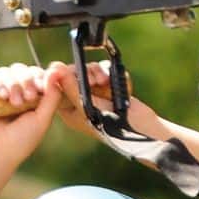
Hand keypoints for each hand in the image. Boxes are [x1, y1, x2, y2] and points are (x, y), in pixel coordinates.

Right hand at [0, 62, 66, 165]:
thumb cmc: (20, 141)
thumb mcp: (42, 119)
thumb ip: (52, 97)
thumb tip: (56, 72)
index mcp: (29, 99)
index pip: (35, 76)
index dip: (39, 76)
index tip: (41, 86)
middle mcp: (12, 94)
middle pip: (21, 70)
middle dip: (26, 80)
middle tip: (28, 97)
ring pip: (6, 72)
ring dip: (13, 83)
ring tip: (14, 103)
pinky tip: (3, 96)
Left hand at [53, 57, 173, 142]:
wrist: (143, 129)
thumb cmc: (113, 125)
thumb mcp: (88, 106)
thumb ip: (71, 87)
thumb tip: (55, 69)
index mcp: (69, 110)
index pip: (57, 86)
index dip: (63, 75)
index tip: (71, 70)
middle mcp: (80, 102)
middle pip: (74, 74)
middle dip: (86, 73)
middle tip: (96, 80)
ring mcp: (96, 94)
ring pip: (91, 70)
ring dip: (101, 73)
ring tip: (107, 82)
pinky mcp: (110, 88)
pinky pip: (106, 71)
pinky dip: (114, 75)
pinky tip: (120, 85)